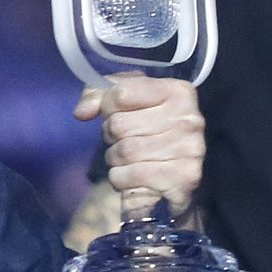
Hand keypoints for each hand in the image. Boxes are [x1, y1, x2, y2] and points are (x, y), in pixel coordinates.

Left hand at [73, 73, 203, 219]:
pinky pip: (129, 176)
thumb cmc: (148, 133)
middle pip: (119, 124)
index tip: (115, 114)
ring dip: (116, 159)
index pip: (121, 93)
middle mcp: (189, 118)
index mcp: (178, 92)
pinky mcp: (184, 179)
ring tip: (130, 159)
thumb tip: (82, 112)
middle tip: (124, 141)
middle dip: (112, 136)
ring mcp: (189, 149)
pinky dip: (122, 179)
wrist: (175, 179)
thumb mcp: (126, 102)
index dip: (107, 107)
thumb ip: (98, 95)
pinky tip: (134, 177)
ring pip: (123, 152)